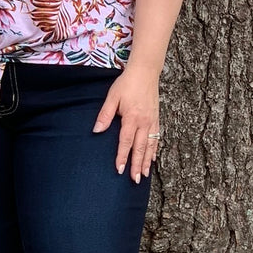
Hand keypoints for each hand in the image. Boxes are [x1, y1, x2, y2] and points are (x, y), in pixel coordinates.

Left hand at [93, 65, 160, 182]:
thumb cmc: (127, 83)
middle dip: (136, 165)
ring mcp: (151, 121)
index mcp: (131, 117)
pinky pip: (156, 138)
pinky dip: (154, 150)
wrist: (145, 72)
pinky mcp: (156, 118)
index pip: (126, 141)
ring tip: (144, 175)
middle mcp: (143, 122)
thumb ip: (105, 115)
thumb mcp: (113, 97)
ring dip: (146, 161)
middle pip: (140, 148)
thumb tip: (97, 130)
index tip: (119, 169)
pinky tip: (152, 159)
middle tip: (135, 180)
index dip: (122, 156)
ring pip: (150, 145)